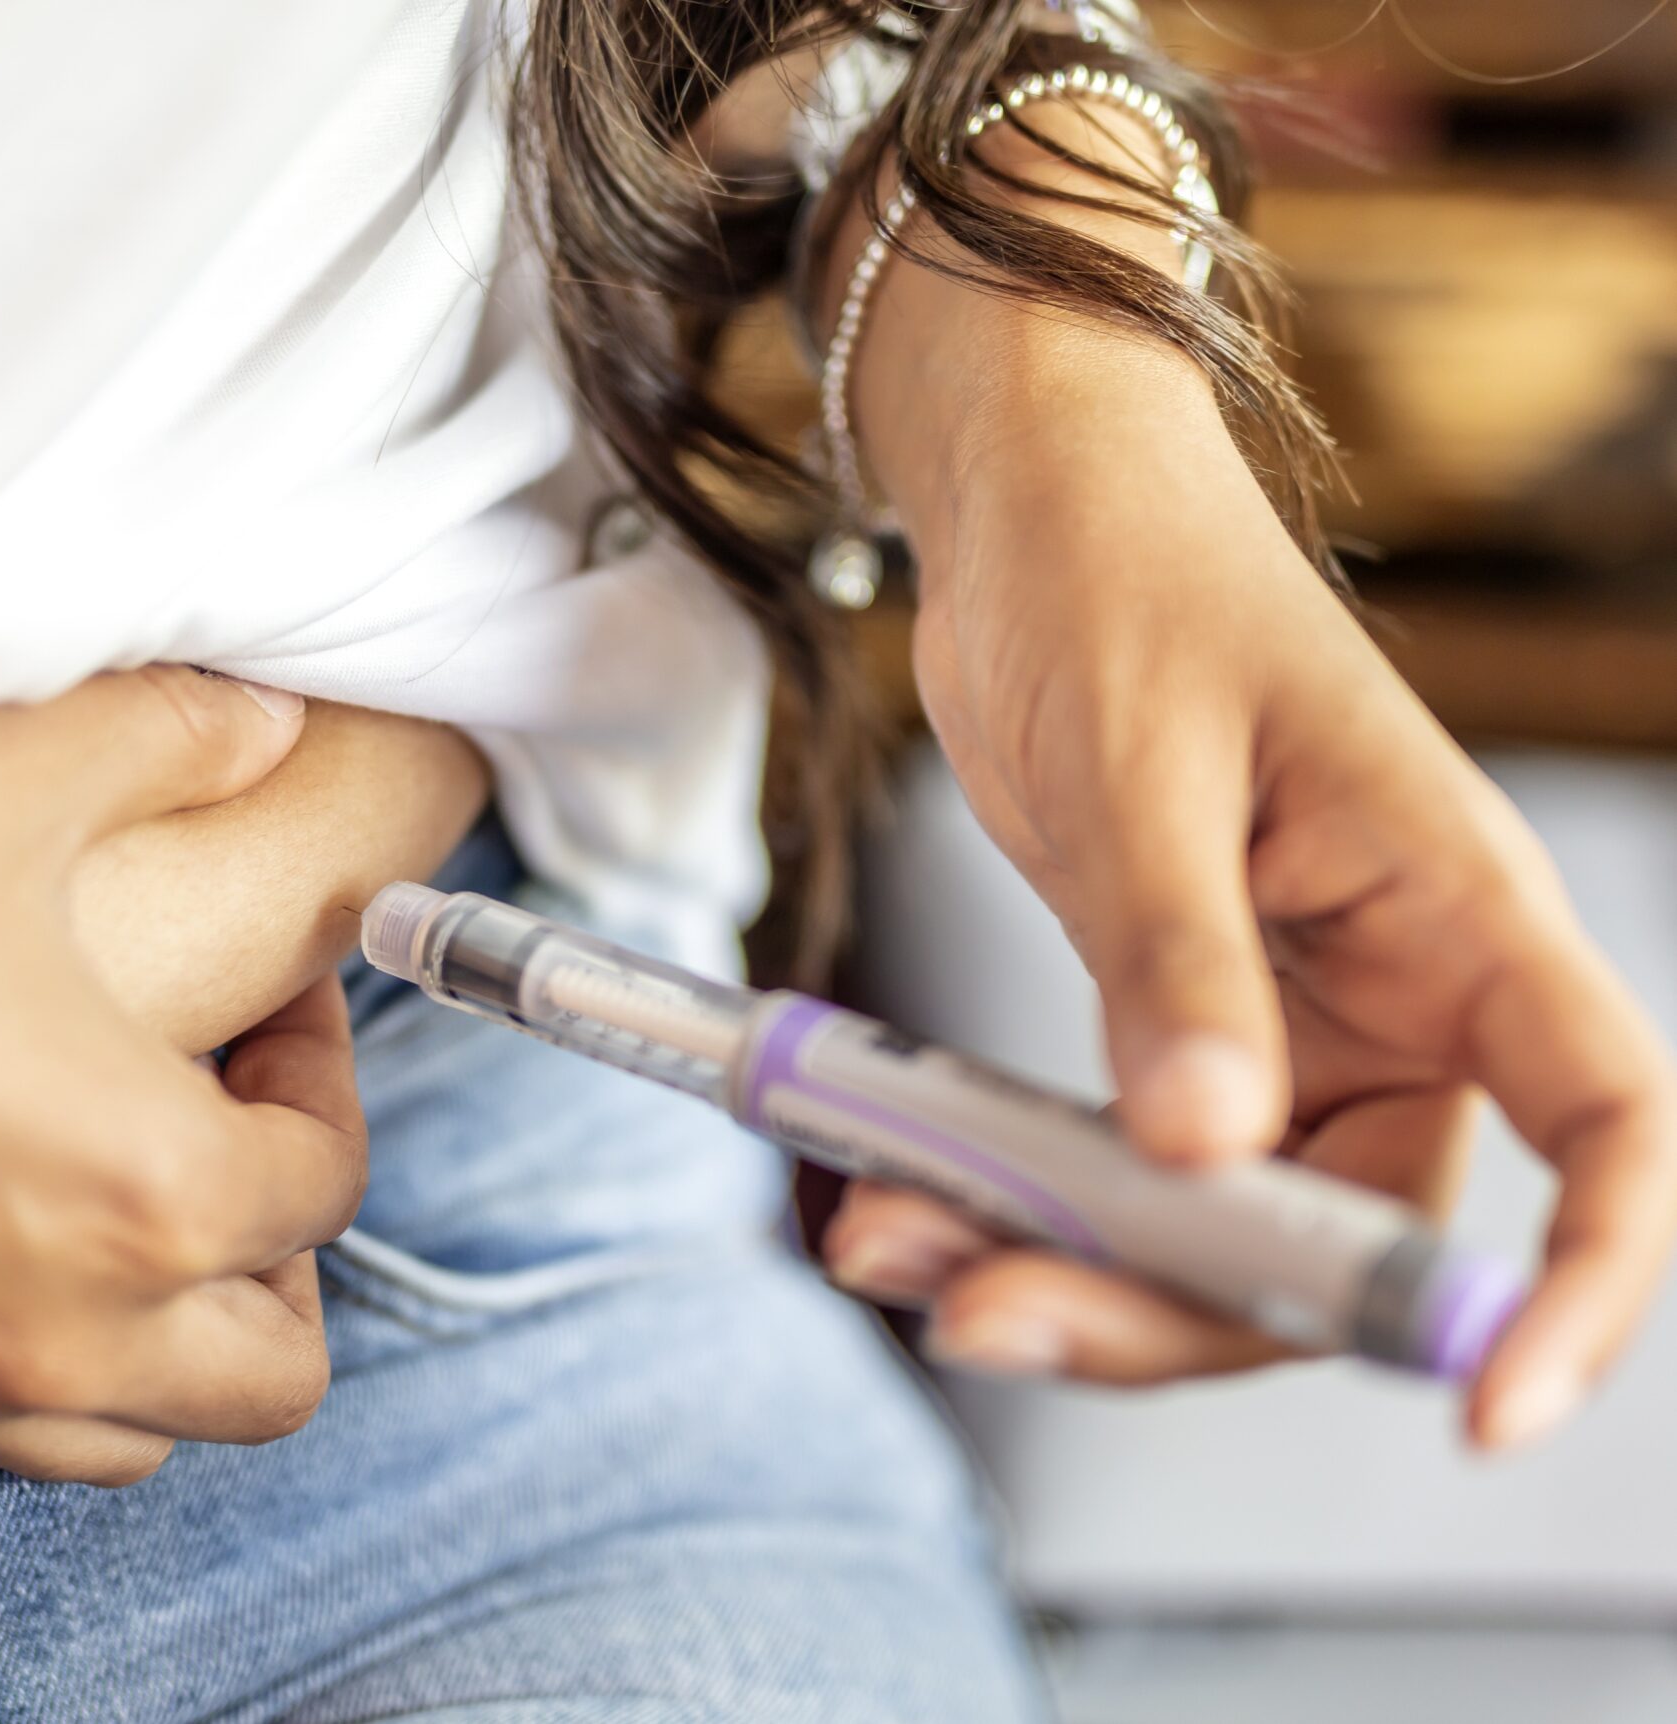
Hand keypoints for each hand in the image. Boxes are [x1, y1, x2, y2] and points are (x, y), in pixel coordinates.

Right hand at [0, 669, 366, 1482]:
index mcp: (148, 1194)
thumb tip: (266, 719)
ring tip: (137, 1179)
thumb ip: (173, 743)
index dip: (325, 1073)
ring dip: (183, 1327)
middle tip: (238, 1115)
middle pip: (273, 1372)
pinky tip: (10, 1230)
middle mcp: (61, 1331)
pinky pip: (0, 1439)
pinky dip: (53, 1364)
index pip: (327, 1186)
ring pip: (141, 1432)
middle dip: (289, 1250)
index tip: (276, 999)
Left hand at [824, 274, 1676, 1448]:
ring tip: (887, 1242)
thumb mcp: (1139, 768)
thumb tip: (1204, 1149)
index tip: (1483, 1416)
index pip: (1606, 1125)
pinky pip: (1122, 1171)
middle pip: (1342, 1241)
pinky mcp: (1175, 1027)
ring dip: (1059, 1269)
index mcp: (1454, 912)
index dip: (1579, 1289)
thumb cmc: (1121, 581)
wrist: (1034, 519)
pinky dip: (1016, 1203)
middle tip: (980, 1307)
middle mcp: (1392, 993)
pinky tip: (897, 1197)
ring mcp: (1281, 1024)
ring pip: (1211, 1232)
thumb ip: (1175, 958)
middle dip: (1169, 1308)